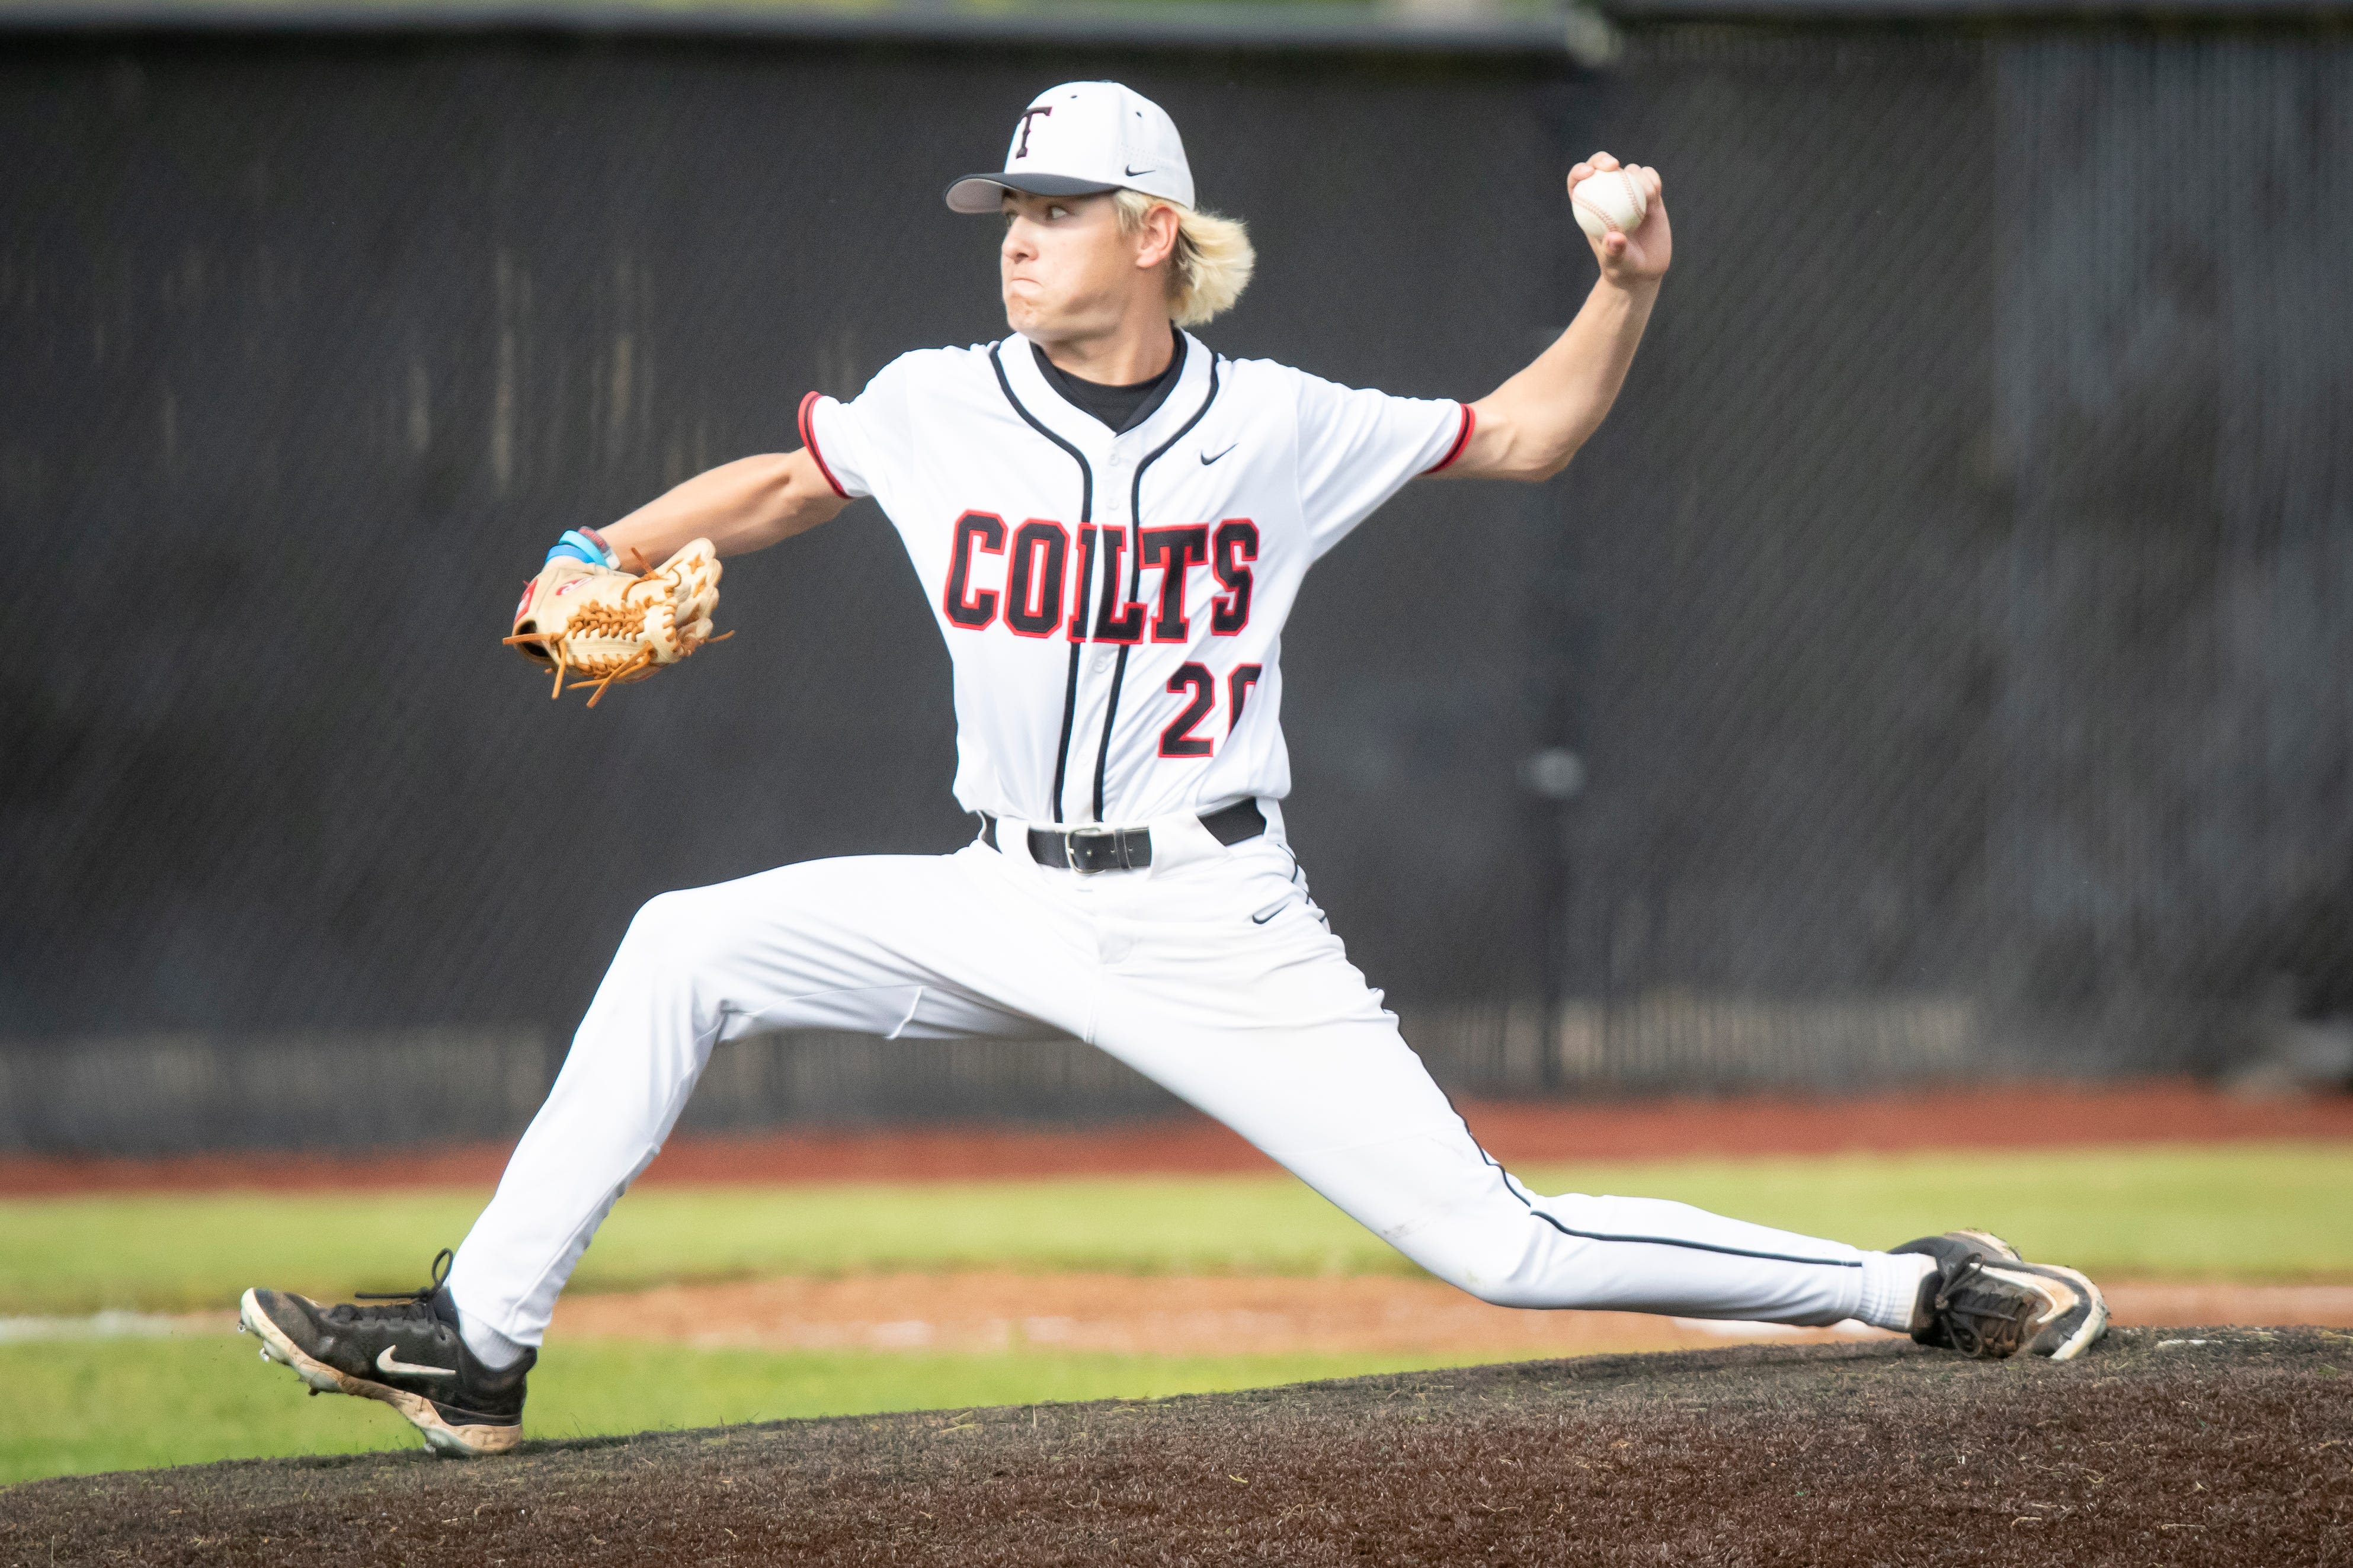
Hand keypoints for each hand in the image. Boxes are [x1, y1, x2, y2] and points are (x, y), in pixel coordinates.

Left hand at [1569, 152, 1670, 287]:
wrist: (1645, 270)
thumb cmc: (1623, 268)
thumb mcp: (1617, 263)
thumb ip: (1614, 252)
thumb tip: (1615, 238)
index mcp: (1589, 208)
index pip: (1578, 184)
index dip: (1579, 171)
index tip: (1588, 173)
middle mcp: (1607, 196)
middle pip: (1600, 168)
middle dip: (1601, 159)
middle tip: (1613, 166)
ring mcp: (1629, 193)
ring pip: (1629, 171)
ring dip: (1636, 175)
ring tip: (1647, 198)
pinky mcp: (1650, 195)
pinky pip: (1650, 178)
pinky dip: (1652, 179)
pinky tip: (1654, 192)